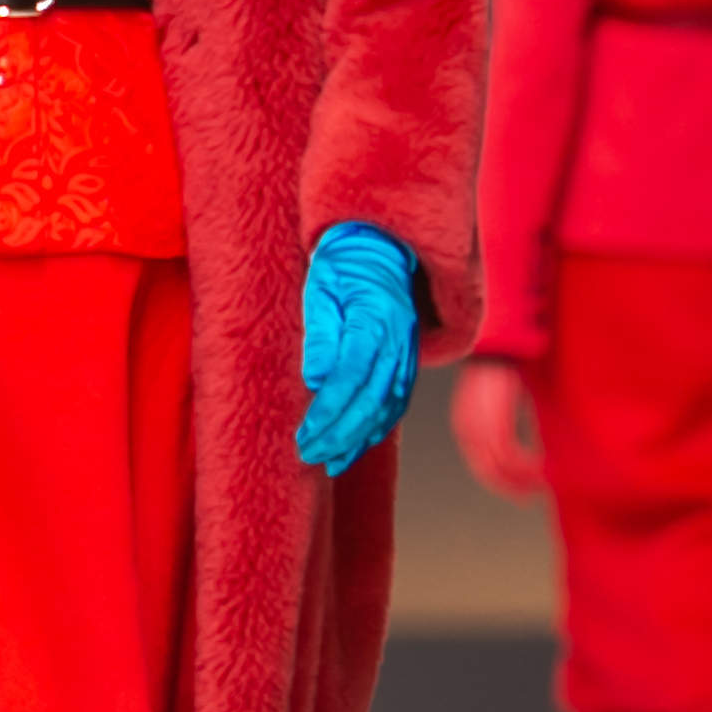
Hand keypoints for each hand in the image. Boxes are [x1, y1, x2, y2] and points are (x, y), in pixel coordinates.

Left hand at [296, 225, 419, 475]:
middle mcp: (397, 341)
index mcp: (375, 320)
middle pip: (371, 400)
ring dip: (359, 440)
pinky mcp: (406, 362)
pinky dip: (377, 429)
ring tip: (330, 462)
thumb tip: (316, 380)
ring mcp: (406, 353)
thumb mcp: (321, 288)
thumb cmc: (341, 266)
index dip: (328, 411)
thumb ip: (320, 334)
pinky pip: (396, 402)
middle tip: (309, 454)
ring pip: (388, 408)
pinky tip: (357, 445)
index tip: (305, 434)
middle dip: (340, 434)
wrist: (379, 248)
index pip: (352, 377)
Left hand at [451, 358, 546, 498]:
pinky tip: (545, 469)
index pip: (479, 465)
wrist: (497, 342)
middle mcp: (468, 431)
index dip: (500, 481)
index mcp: (464, 426)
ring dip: (525, 479)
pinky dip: (530, 467)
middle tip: (534, 496)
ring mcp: (481, 429)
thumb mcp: (493, 397)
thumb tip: (515, 436)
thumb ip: (500, 419)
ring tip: (545, 483)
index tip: (520, 490)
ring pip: (503, 468)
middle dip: (512, 487)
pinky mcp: (496, 423)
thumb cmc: (499, 363)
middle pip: (489, 473)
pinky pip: (513, 457)